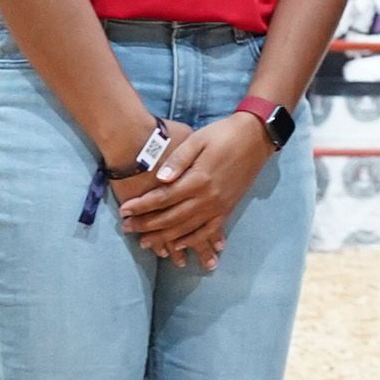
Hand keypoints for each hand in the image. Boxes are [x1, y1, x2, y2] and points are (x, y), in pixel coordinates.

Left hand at [111, 110, 269, 261]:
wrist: (256, 138)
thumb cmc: (223, 134)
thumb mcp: (198, 139)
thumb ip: (178, 160)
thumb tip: (159, 179)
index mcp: (198, 179)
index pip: (163, 198)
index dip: (141, 206)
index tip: (124, 210)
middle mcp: (208, 198)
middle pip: (171, 217)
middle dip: (146, 225)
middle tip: (126, 228)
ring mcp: (219, 206)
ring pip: (186, 228)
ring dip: (164, 238)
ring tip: (145, 242)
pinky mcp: (228, 209)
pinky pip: (208, 231)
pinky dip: (192, 240)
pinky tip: (178, 245)